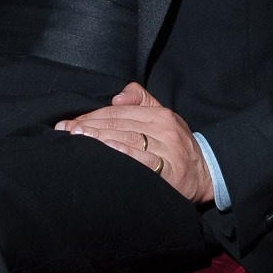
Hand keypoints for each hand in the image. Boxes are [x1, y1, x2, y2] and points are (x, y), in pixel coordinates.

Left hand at [55, 80, 214, 204]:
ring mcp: (169, 150)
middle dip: (88, 127)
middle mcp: (165, 129)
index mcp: (160, 114)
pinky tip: (106, 150)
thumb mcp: (164, 118)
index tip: (69, 122)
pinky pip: (144, 159)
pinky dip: (124, 153)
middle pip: (119, 124)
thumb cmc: (178, 147)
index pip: (118, 112)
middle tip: (65, 131)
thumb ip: (141, 102)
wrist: (207, 174)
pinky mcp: (171, 172)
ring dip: (100, 137)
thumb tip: (117, 98)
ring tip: (77, 138)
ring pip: (129, 138)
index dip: (91, 116)